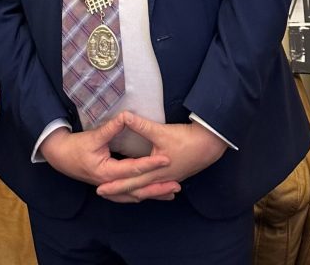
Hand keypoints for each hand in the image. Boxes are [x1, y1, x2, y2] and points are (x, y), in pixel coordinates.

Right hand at [39, 115, 170, 187]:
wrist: (60, 158)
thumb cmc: (75, 147)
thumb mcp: (93, 136)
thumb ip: (111, 128)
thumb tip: (125, 116)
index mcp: (106, 172)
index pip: (134, 169)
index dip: (151, 164)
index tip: (167, 159)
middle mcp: (110, 184)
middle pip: (138, 189)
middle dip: (158, 188)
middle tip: (178, 185)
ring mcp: (110, 189)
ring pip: (135, 196)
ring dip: (153, 195)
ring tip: (172, 192)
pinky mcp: (110, 187)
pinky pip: (129, 196)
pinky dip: (143, 195)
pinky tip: (154, 195)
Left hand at [95, 112, 227, 202]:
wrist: (210, 145)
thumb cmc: (186, 139)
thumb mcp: (160, 131)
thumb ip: (141, 125)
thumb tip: (124, 116)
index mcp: (155, 172)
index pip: (130, 182)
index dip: (115, 185)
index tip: (100, 188)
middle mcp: (161, 180)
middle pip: (136, 190)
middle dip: (119, 192)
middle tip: (102, 193)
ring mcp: (169, 180)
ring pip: (146, 191)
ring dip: (132, 192)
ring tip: (118, 192)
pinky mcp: (174, 176)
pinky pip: (156, 188)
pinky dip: (146, 190)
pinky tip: (144, 189)